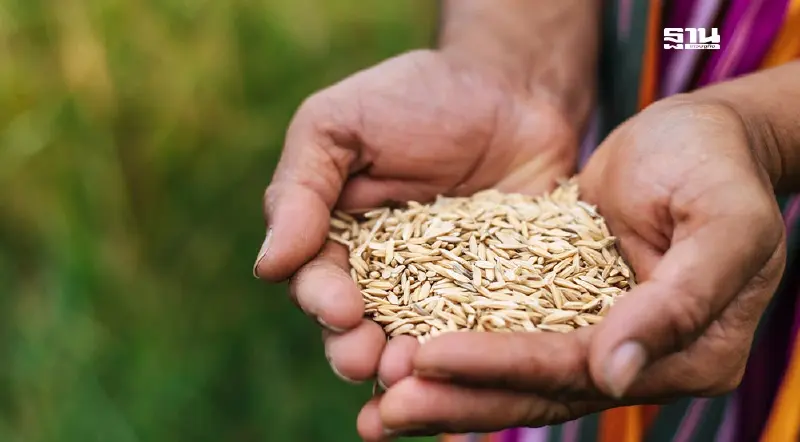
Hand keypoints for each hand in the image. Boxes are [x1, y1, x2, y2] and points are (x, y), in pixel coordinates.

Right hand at [253, 49, 580, 385]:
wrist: (510, 90)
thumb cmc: (415, 99)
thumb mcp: (339, 125)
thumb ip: (300, 189)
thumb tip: (268, 266)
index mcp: (336, 237)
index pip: (315, 281)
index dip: (322, 301)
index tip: (342, 309)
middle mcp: (383, 274)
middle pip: (357, 327)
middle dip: (355, 350)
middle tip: (367, 359)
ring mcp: (440, 289)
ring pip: (412, 341)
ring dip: (406, 364)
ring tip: (413, 371)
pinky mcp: (493, 294)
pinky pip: (477, 332)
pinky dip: (469, 353)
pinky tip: (470, 367)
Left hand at [355, 97, 786, 438]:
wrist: (698, 137)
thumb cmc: (717, 165)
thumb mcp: (724, 222)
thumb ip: (679, 301)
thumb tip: (613, 374)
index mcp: (689, 353)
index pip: (580, 371)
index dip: (502, 367)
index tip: (425, 358)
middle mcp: (639, 360)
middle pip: (540, 390)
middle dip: (459, 398)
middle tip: (382, 410)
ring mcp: (601, 338)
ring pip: (517, 374)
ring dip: (449, 388)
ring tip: (378, 401)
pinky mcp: (568, 309)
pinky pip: (509, 335)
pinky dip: (462, 348)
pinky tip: (407, 352)